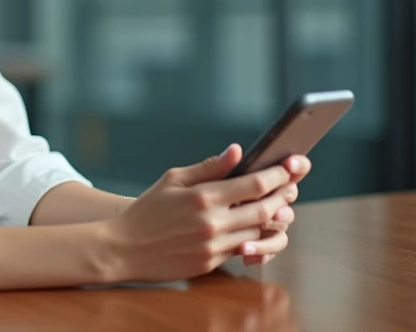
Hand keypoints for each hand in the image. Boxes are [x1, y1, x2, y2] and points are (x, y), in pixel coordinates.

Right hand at [100, 144, 301, 282]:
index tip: (289, 165)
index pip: (254, 184)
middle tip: (291, 185)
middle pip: (265, 210)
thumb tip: (237, 151)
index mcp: (203, 197)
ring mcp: (214, 246)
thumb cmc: (147, 210)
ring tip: (279, 205)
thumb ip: (208, 167)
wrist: (125, 249)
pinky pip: (244, 250)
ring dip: (273, 219)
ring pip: (259, 232)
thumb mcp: (173, 179)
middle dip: (282, 196)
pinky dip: (256, 238)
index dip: (277, 174)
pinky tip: (258, 226)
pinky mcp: (211, 264)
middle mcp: (213, 223)